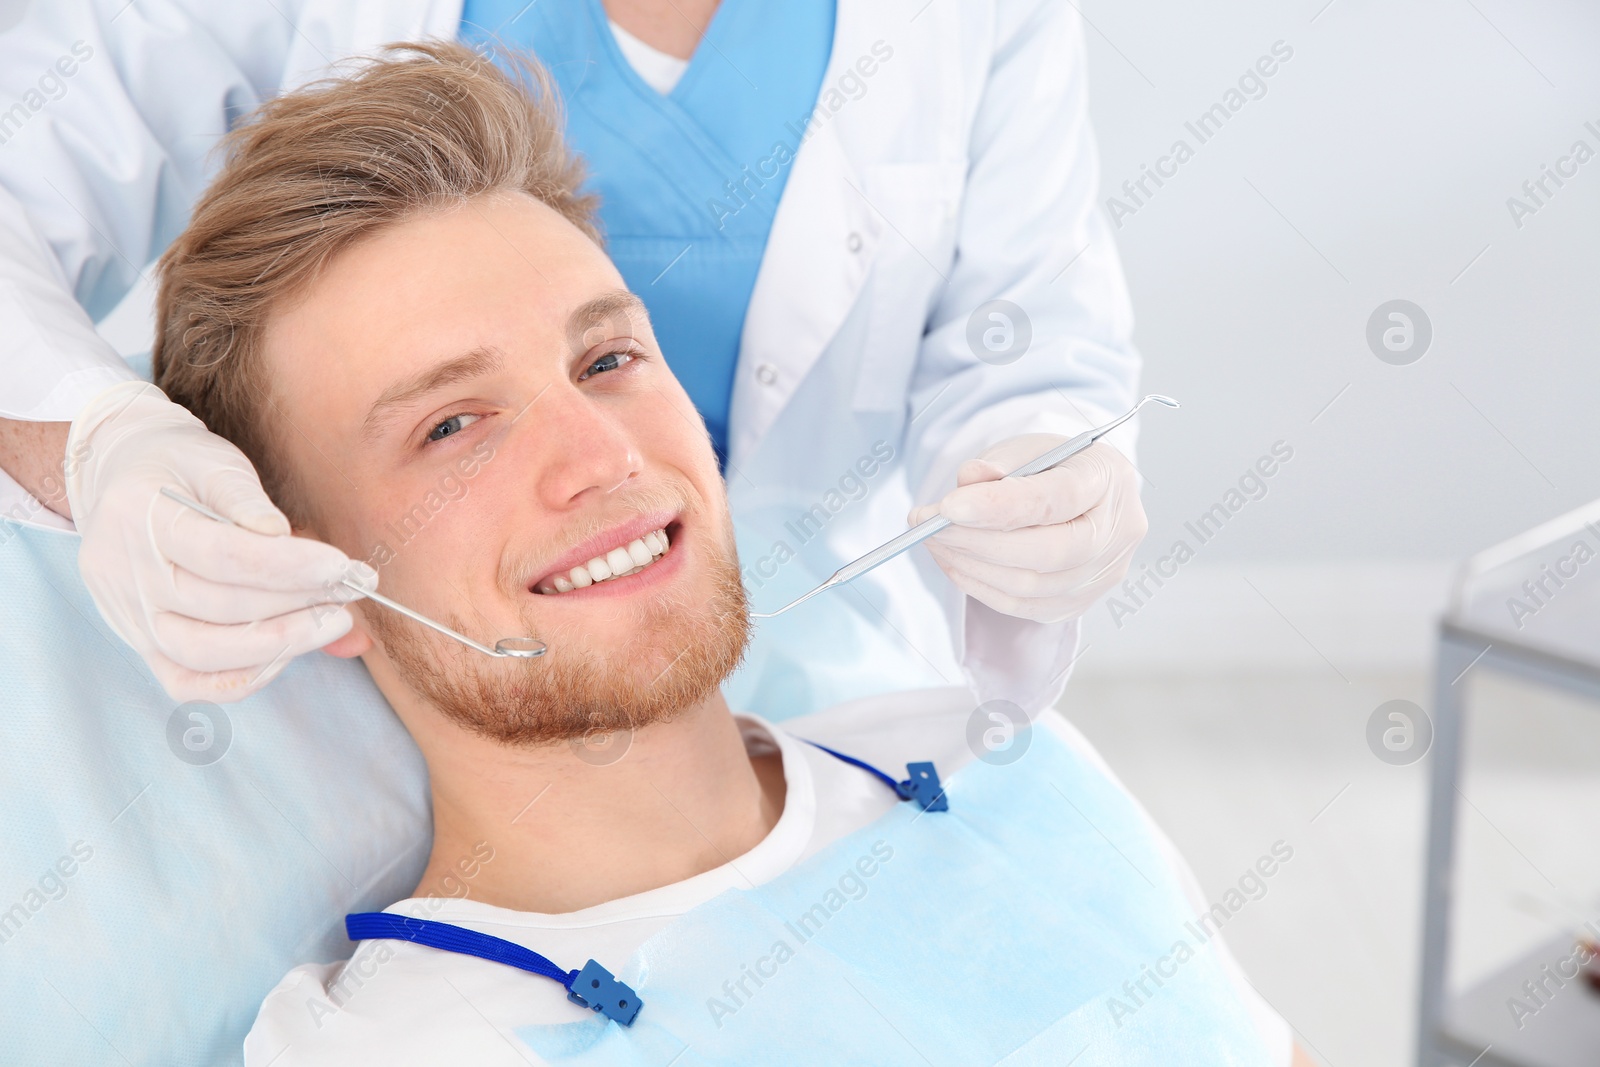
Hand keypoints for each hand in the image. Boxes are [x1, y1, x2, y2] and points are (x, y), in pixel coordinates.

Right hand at [64, 381, 375, 702]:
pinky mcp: (140, 644)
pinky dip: (240, 679)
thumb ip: (249, 501)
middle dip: (299, 603)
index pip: (223, 555)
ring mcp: (128, 616)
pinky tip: (288, 655)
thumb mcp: (214, 462)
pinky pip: (185, 682)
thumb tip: (289, 540)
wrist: (120, 479)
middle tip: (353, 589)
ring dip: (280, 644)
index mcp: (139, 516)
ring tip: (334, 620)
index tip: (342, 565)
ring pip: (203, 653)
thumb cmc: (180, 467)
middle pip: (220, 606)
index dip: (289, 566)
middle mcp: (124, 574)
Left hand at [907, 435, 1146, 623]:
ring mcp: (1102, 575)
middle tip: (930, 526)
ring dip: (971, 565)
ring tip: (934, 540)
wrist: (1080, 492)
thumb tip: (968, 480)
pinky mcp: (1078, 602)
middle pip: (1048, 552)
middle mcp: (1118, 532)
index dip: (1000, 506)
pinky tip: (954, 562)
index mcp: (1108, 478)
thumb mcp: (1027, 447)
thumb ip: (1000, 461)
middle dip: (978, 541)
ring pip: (1030, 586)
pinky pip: (1022, 607)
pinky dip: (980, 586)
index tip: (948, 506)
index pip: (1057, 498)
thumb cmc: (1053, 465)